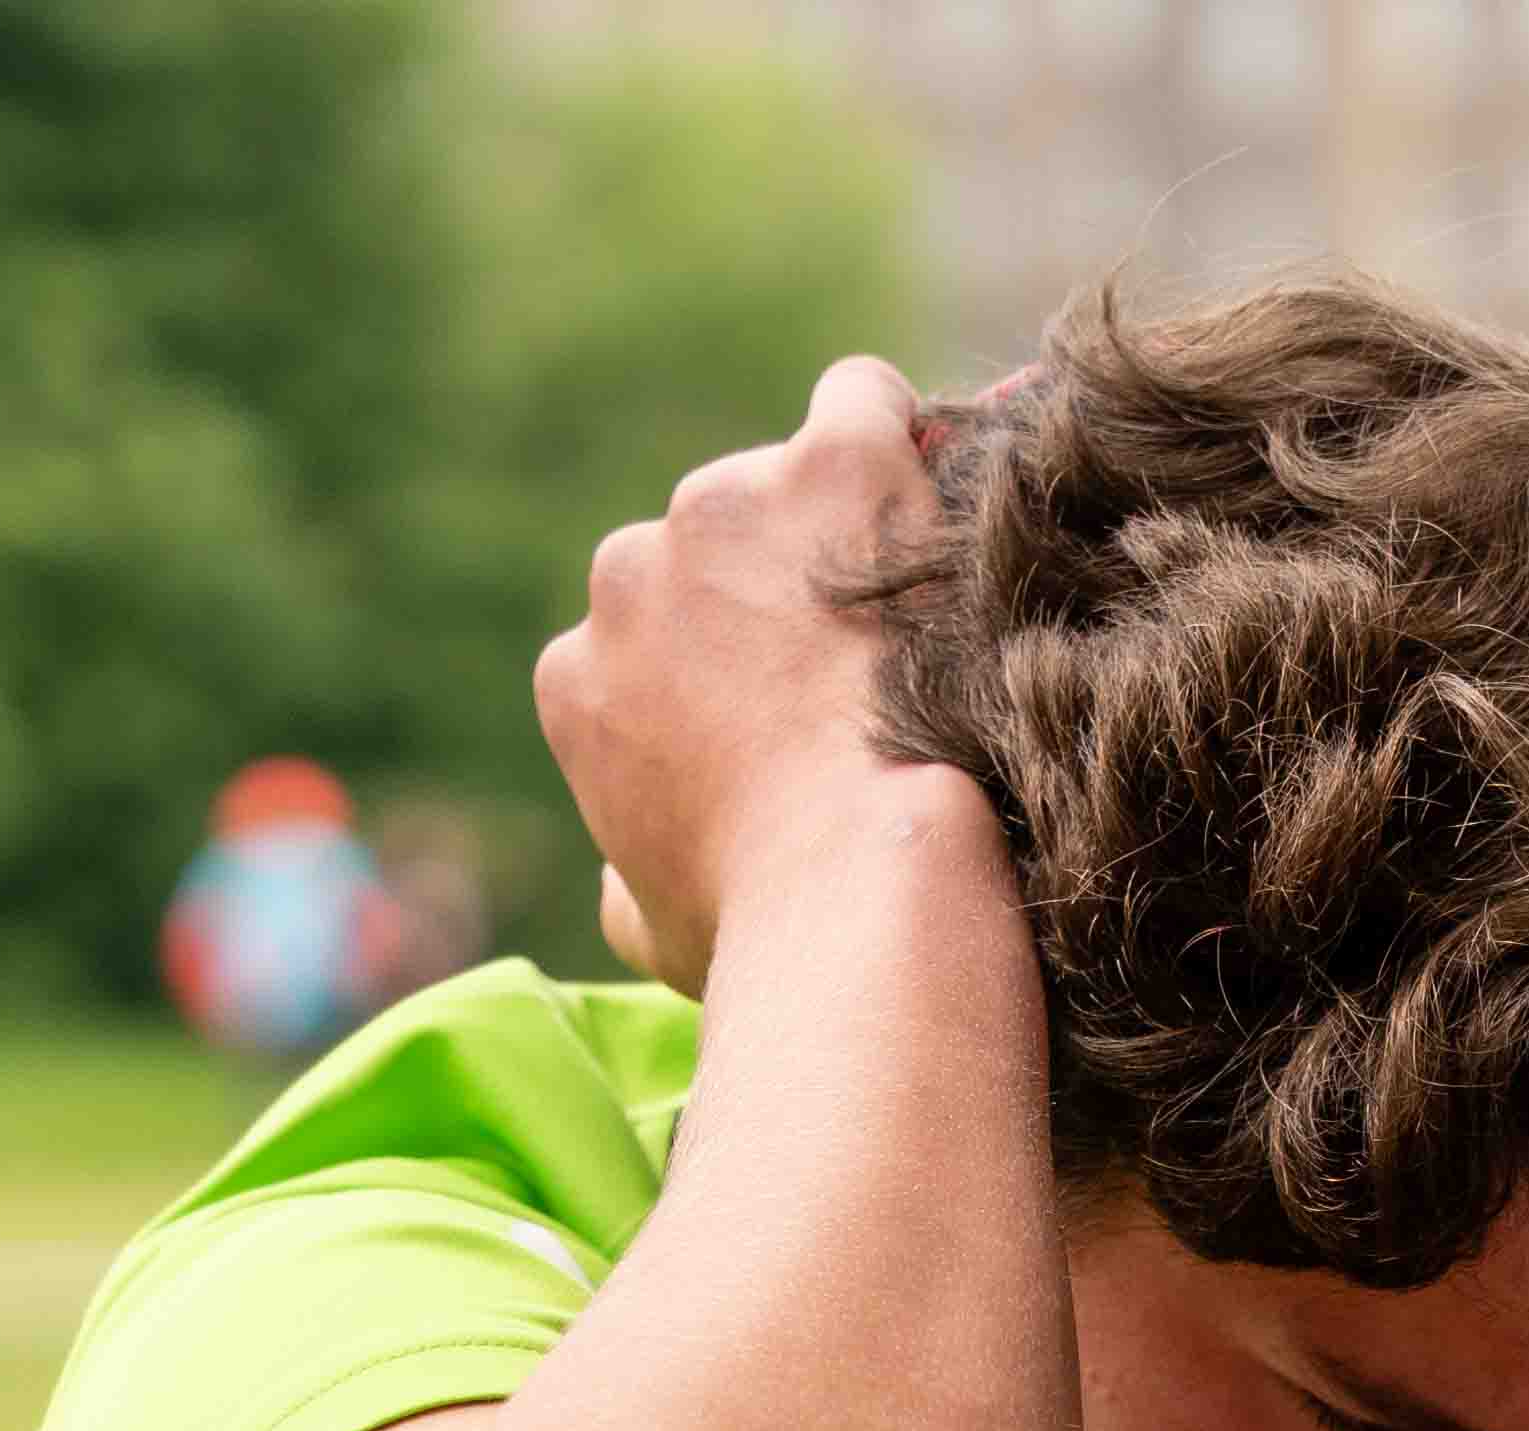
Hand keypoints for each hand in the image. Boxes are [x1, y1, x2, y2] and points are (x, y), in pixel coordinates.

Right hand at [535, 354, 972, 998]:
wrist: (865, 881)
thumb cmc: (773, 926)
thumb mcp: (655, 931)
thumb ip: (626, 874)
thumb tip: (628, 864)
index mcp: (577, 676)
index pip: (649, 639)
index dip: (726, 671)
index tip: (798, 711)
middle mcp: (630, 573)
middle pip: (713, 554)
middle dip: (779, 595)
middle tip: (873, 667)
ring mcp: (726, 510)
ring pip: (789, 482)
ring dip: (844, 530)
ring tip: (928, 612)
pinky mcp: (829, 463)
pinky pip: (864, 401)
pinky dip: (907, 440)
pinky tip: (952, 504)